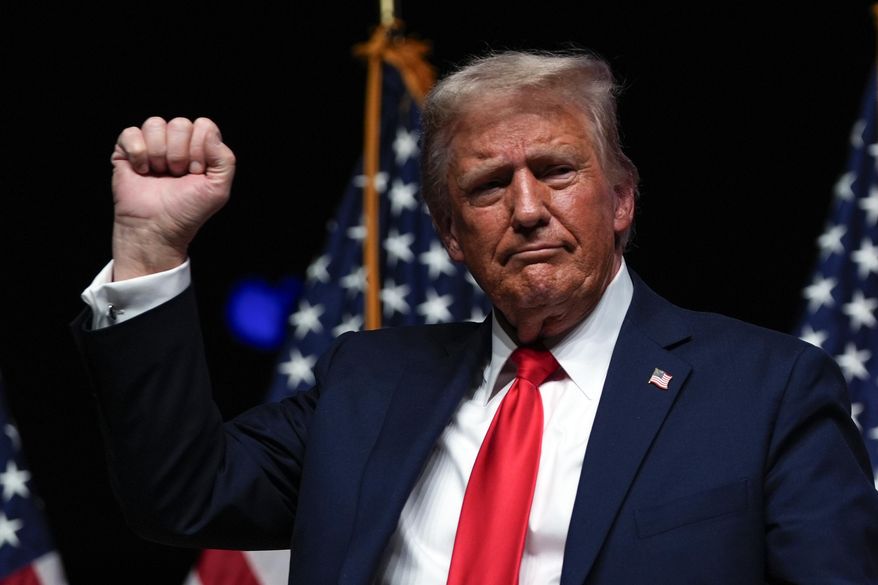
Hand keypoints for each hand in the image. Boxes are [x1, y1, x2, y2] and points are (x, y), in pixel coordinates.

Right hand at [110, 116, 235, 280]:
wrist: (156, 228)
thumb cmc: (187, 211)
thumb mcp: (218, 189)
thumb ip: (225, 160)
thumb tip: (209, 132)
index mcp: (200, 147)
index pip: (203, 126)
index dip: (199, 149)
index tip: (195, 172)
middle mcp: (176, 142)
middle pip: (180, 123)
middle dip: (179, 154)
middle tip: (176, 176)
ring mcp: (151, 145)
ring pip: (155, 124)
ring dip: (159, 154)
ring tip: (159, 174)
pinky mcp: (126, 150)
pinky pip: (131, 133)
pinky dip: (137, 154)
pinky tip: (142, 171)